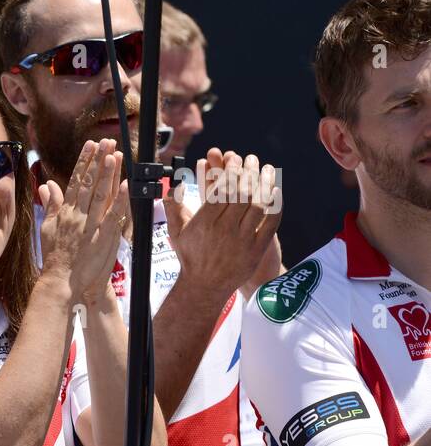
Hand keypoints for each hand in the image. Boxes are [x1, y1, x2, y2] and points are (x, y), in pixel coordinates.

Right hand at [39, 140, 128, 300]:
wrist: (61, 281)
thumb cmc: (55, 256)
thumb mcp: (48, 227)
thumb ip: (51, 205)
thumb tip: (47, 185)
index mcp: (66, 212)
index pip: (76, 181)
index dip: (84, 161)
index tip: (90, 145)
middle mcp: (77, 215)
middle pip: (89, 183)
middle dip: (97, 160)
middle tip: (105, 141)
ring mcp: (90, 226)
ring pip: (100, 195)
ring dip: (108, 174)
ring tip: (114, 154)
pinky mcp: (102, 238)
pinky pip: (113, 216)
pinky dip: (119, 201)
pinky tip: (125, 185)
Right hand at [166, 147, 281, 301]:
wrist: (205, 286)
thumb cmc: (190, 257)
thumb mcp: (177, 233)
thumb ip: (174, 208)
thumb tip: (170, 188)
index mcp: (204, 222)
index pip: (221, 189)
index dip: (230, 170)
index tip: (235, 158)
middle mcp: (223, 229)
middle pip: (241, 193)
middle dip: (248, 171)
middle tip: (252, 159)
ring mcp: (242, 239)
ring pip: (257, 204)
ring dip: (264, 183)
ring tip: (266, 169)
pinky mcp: (256, 249)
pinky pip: (270, 222)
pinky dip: (274, 205)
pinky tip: (275, 191)